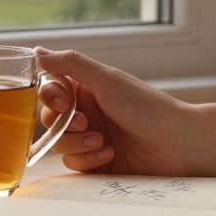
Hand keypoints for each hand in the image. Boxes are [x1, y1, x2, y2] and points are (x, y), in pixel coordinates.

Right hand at [36, 47, 194, 174]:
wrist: (179, 144)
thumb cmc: (147, 107)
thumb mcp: (107, 80)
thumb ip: (70, 64)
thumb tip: (36, 50)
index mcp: (87, 89)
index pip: (50, 90)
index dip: (50, 96)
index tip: (63, 100)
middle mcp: (87, 112)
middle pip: (50, 119)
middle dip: (63, 123)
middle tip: (85, 123)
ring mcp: (91, 139)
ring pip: (59, 144)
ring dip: (77, 143)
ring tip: (102, 141)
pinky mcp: (97, 163)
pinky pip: (74, 164)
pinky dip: (88, 160)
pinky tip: (109, 154)